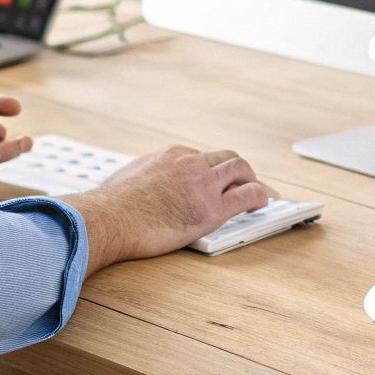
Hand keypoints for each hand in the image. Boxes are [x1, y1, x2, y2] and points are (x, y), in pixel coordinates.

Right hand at [64, 145, 273, 272]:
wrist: (110, 218)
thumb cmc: (111, 206)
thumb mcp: (127, 178)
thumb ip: (143, 180)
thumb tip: (135, 190)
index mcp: (172, 156)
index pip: (202, 158)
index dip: (213, 171)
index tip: (217, 181)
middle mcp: (191, 163)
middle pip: (227, 157)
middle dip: (240, 170)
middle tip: (247, 182)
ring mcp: (203, 184)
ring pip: (241, 169)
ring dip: (254, 180)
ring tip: (261, 194)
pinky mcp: (211, 209)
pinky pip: (247, 196)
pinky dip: (261, 197)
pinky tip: (265, 203)